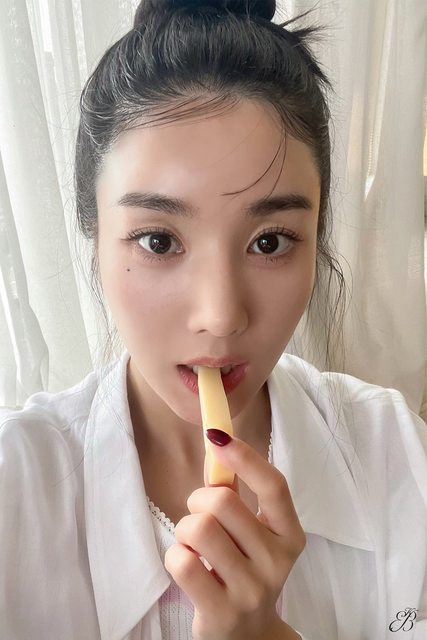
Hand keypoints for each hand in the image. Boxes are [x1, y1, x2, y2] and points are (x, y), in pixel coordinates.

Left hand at [164, 430, 305, 639]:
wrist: (248, 636)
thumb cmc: (245, 569)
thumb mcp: (252, 533)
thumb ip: (237, 493)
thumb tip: (216, 444)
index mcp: (289, 535)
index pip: (274, 486)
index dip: (245, 456)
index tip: (217, 435)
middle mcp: (277, 562)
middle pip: (223, 502)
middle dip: (198, 500)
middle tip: (199, 515)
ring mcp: (251, 590)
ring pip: (199, 528)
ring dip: (185, 529)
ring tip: (194, 544)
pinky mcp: (222, 612)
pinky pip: (182, 561)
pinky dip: (175, 556)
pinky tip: (189, 566)